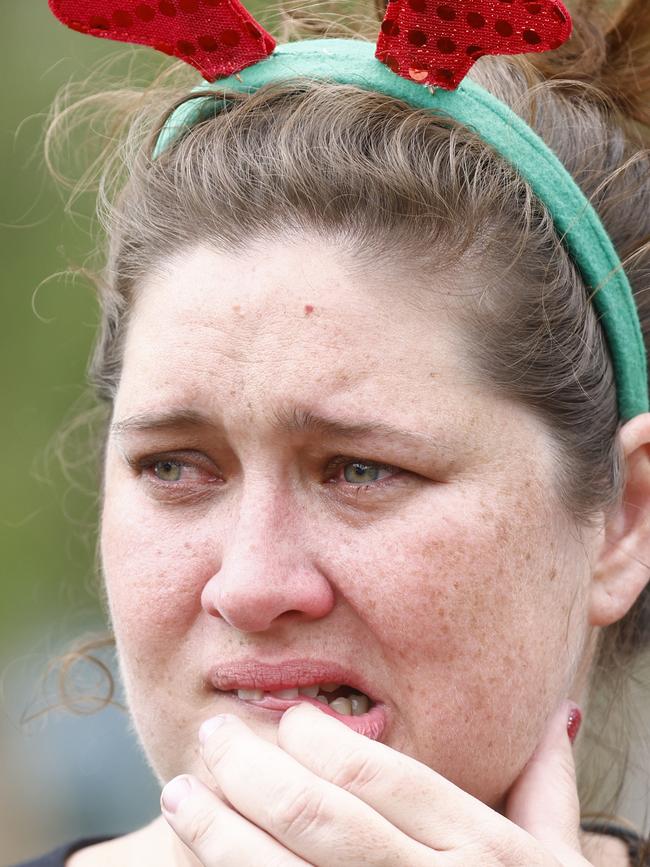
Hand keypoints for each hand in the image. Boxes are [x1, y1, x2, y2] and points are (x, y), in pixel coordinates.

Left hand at [160, 700, 592, 865]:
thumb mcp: (554, 862)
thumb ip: (546, 789)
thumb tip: (555, 715)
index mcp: (481, 850)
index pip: (381, 776)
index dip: (320, 740)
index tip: (288, 722)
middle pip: (318, 816)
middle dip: (249, 770)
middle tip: (211, 738)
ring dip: (217, 832)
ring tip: (180, 794)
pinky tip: (192, 866)